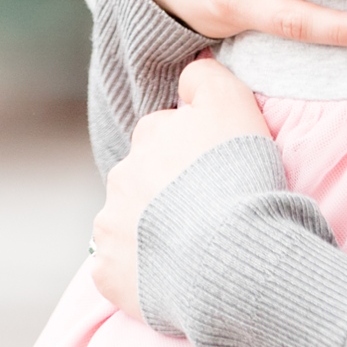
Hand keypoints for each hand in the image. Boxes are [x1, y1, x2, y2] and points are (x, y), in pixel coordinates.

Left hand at [91, 59, 273, 319]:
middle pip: (142, 177)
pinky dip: (139, 273)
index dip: (192, 152)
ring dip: (150, 231)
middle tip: (206, 211)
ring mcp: (110, 226)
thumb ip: (206, 78)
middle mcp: (121, 175)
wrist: (231, 256)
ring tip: (193, 249)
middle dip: (165, 191)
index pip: (164, 133)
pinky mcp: (106, 272)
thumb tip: (188, 69)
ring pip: (127, 222)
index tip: (215, 172)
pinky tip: (171, 277)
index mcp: (149, 134)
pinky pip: (119, 268)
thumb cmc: (239, 179)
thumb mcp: (233, 104)